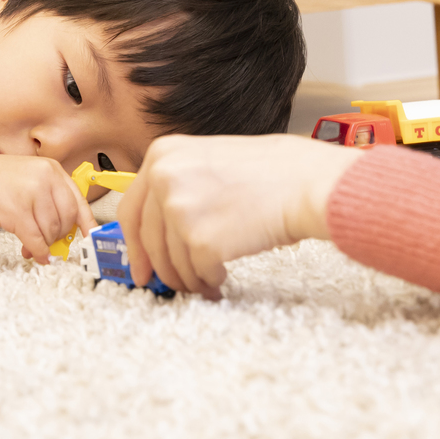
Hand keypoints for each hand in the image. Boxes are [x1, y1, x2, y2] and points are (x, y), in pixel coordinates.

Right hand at [0, 153, 94, 263]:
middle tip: (52, 243)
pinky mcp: (17, 212)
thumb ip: (47, 198)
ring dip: (45, 244)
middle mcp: (46, 179)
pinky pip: (35, 239)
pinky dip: (38, 251)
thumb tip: (62, 229)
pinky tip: (34, 254)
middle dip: (60, 236)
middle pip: (67, 218)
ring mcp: (32, 194)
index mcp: (52, 169)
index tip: (90, 236)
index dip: (87, 221)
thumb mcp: (28, 177)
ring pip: (51, 230)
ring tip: (35, 248)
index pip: (78, 200)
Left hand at [117, 134, 358, 298]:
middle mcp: (164, 178)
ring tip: (208, 278)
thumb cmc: (273, 172)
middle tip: (171, 284)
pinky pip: (197, 273)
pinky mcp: (201, 240)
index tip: (139, 266)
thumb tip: (160, 227)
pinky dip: (209, 281)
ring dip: (190, 277)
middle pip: (149, 240)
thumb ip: (180, 184)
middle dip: (161, 268)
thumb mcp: (211, 159)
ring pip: (173, 261)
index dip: (134, 244)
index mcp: (163, 154)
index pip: (132, 209)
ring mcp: (180, 209)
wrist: (307, 183)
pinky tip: (222, 277)